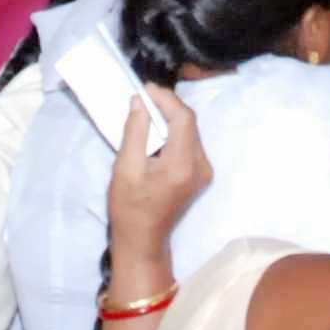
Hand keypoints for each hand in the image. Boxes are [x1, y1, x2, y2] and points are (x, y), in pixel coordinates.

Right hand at [102, 78, 209, 290]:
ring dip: (170, 117)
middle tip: (143, 96)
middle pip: (189, 123)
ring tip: (147, 108)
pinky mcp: (199, 174)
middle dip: (167, 106)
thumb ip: (135, 132)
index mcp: (183, 165)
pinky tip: (156, 128)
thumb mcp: (125, 167)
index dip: (166, 99)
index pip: (183, 119)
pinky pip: (189, 143)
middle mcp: (201, 166)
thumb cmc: (129, 207)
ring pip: (190, 131)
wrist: (143, 240)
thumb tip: (140, 102)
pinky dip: (173, 131)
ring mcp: (203, 172)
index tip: (145, 89)